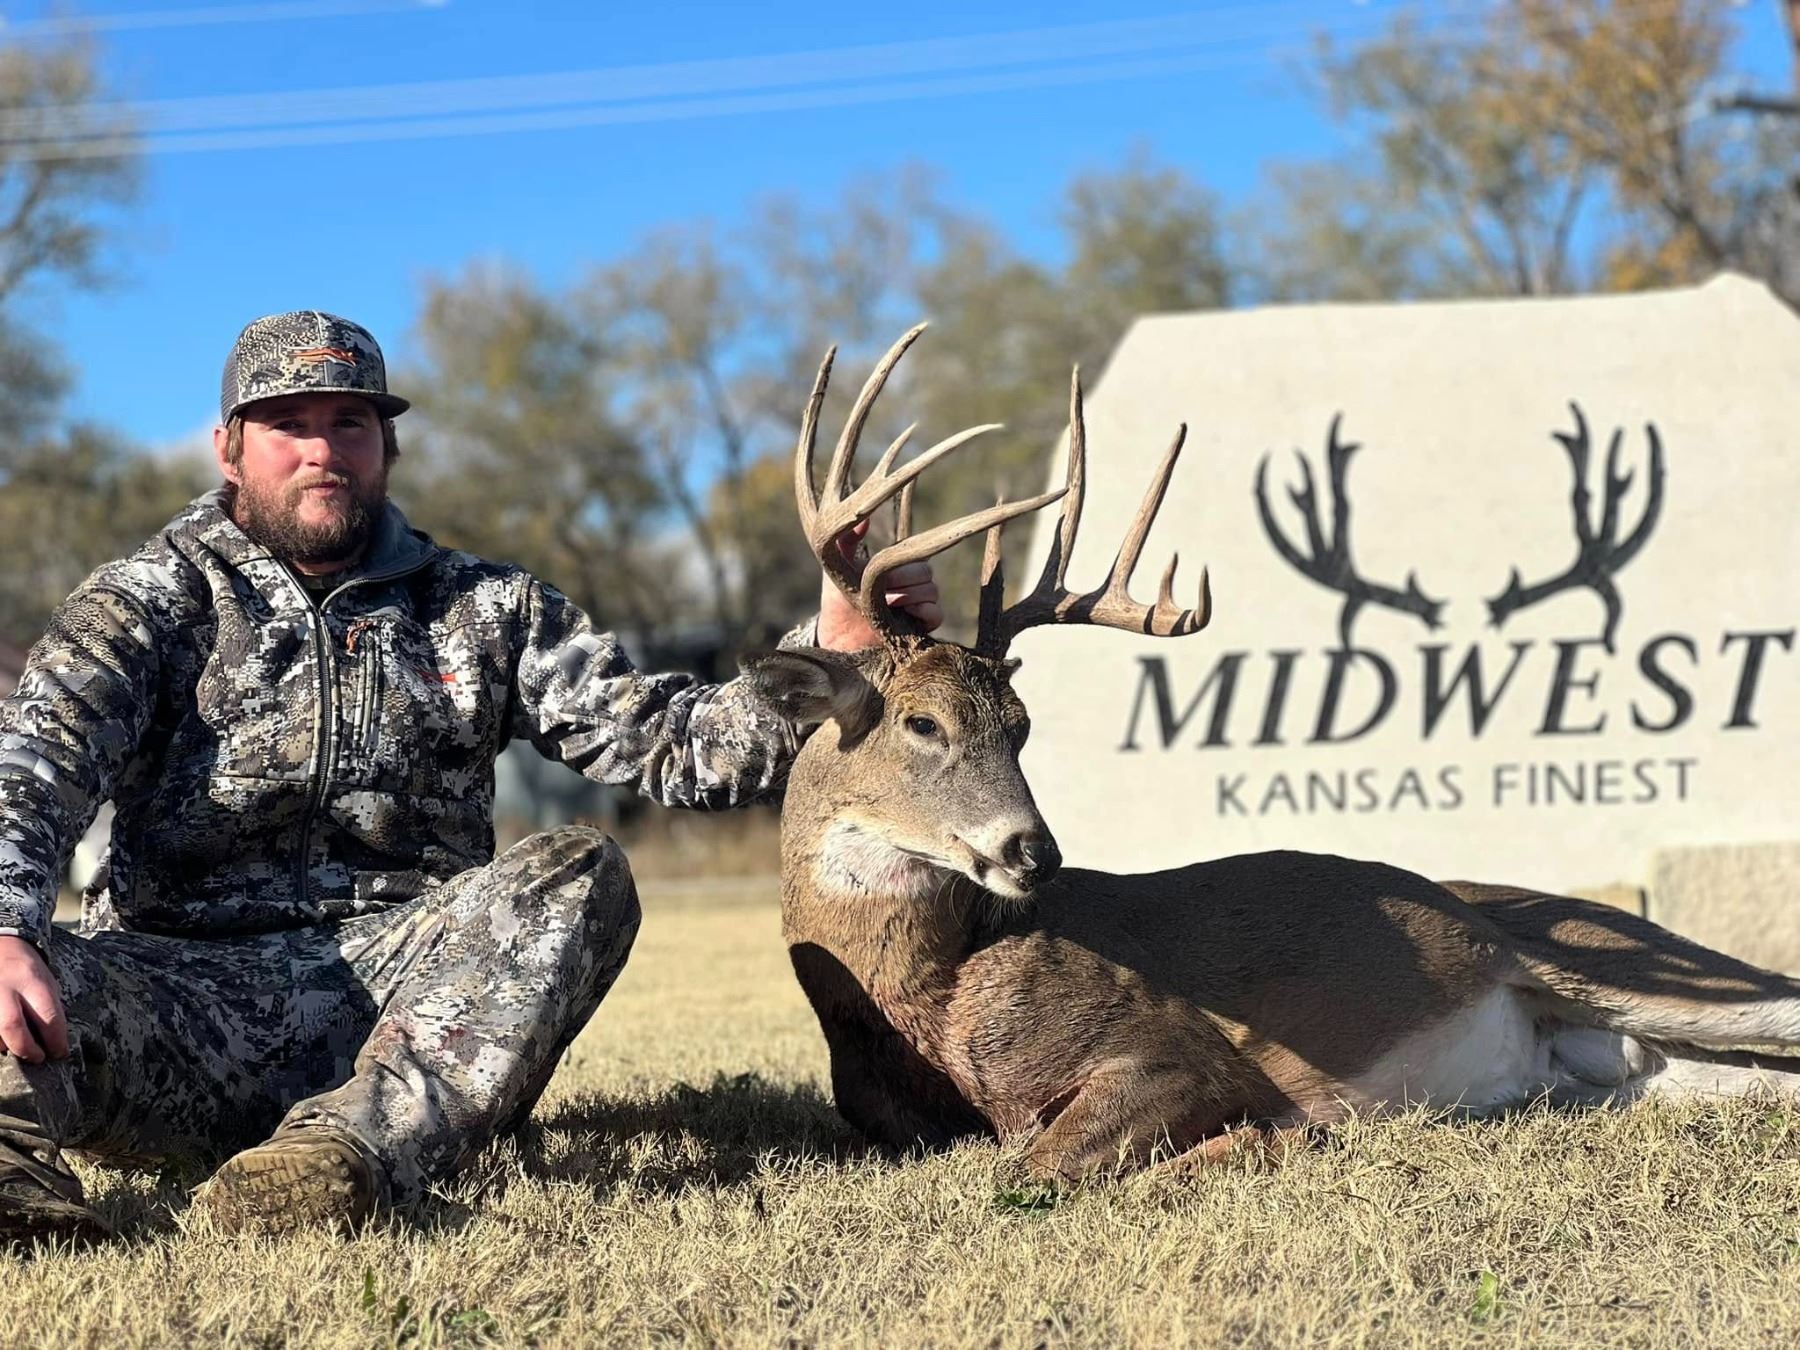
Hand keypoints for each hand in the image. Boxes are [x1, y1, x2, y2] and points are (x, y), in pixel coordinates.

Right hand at [0, 935, 67, 1062]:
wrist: (1, 945)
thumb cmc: (27, 969)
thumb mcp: (46, 981)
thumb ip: (47, 1009)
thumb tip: (51, 1043)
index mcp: (31, 979)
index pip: (47, 1015)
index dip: (55, 1040)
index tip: (60, 1053)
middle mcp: (4, 987)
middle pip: (13, 1026)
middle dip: (27, 1049)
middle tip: (38, 1058)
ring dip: (6, 1046)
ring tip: (18, 1048)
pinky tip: (4, 1041)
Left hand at [817, 519, 941, 651]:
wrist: (838, 635)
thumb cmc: (839, 598)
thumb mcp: (839, 567)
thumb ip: (847, 541)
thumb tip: (864, 518)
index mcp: (897, 565)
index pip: (915, 553)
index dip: (899, 563)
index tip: (880, 573)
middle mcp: (912, 583)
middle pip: (925, 572)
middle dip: (903, 580)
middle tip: (882, 591)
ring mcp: (919, 604)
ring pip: (932, 591)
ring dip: (910, 596)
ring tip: (886, 604)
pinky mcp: (922, 627)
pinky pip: (937, 614)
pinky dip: (926, 611)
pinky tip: (907, 612)